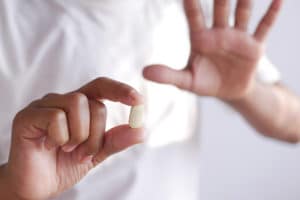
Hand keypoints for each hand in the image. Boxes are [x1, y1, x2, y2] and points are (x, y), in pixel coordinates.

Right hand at [4, 77, 143, 199]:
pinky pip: (56, 117)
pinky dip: (60, 138)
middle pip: (94, 103)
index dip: (120, 90)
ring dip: (79, 136)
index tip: (139, 101)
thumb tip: (142, 130)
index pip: (102, 87)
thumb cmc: (65, 164)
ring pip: (77, 104)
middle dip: (96, 135)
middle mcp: (62, 100)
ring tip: (68, 150)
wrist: (38, 185)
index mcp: (79, 106)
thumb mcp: (97, 152)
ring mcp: (44, 106)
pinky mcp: (28, 116)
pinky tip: (50, 146)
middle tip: (84, 153)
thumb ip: (116, 140)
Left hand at [143, 0, 282, 99]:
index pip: (193, 15)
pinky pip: (263, 27)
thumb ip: (167, 75)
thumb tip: (144, 72)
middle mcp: (218, 32)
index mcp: (200, 38)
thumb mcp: (186, 81)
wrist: (228, 91)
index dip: (189, 0)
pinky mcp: (254, 45)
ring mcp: (237, 37)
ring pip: (241, 12)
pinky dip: (271, 14)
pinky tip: (278, 0)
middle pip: (219, 7)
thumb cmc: (205, 83)